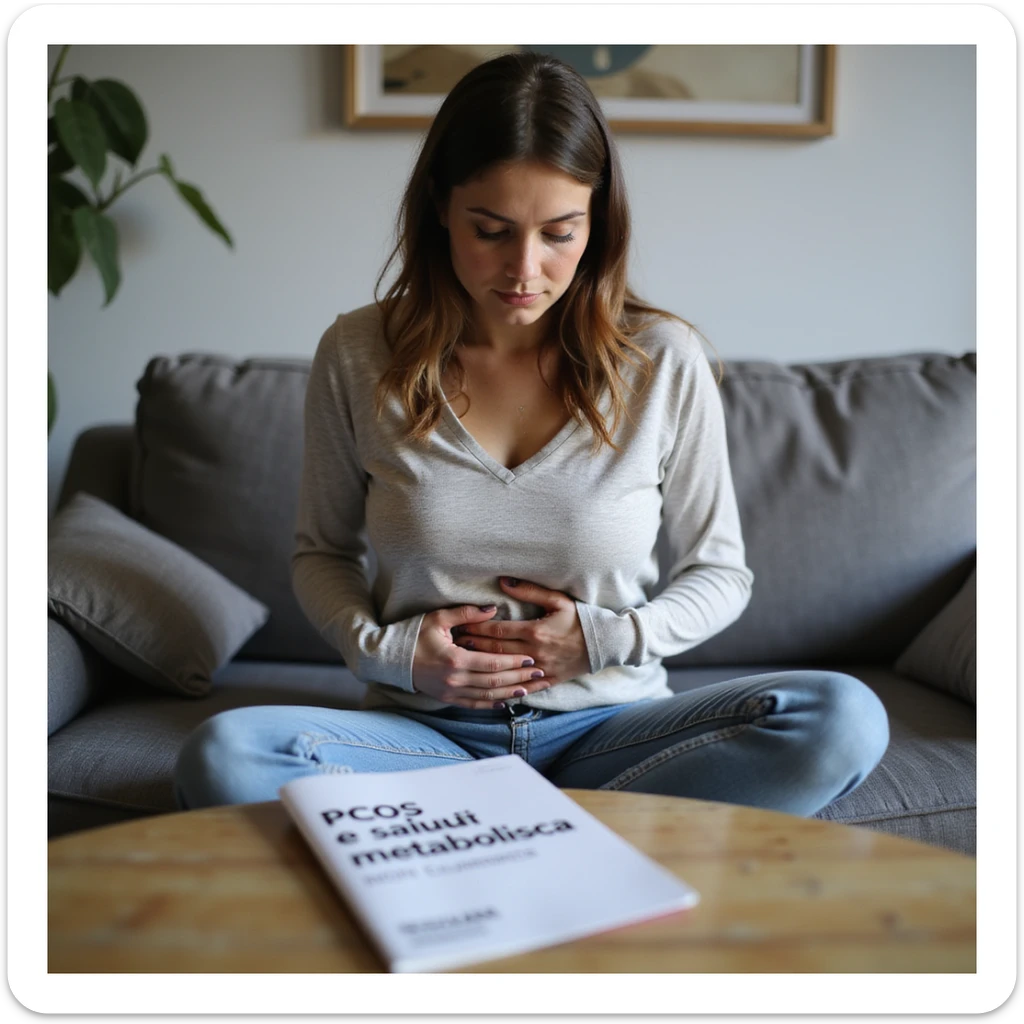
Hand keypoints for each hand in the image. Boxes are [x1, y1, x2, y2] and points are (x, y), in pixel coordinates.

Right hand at [412, 603, 551, 707]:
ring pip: (488, 696)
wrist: (391, 659)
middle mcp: (455, 679)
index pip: (493, 663)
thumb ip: (467, 613)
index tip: (532, 657)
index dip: (514, 661)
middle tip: (539, 672)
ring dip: (510, 692)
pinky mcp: (447, 699)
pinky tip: (505, 701)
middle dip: (519, 677)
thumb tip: (492, 609)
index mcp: (455, 659)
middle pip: (495, 681)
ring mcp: (451, 692)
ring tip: (529, 688)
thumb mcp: (438, 619)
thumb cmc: (414, 635)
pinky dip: (491, 704)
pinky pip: (474, 704)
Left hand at [452, 577, 590, 686]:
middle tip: (455, 642)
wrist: (604, 643)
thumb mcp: (558, 600)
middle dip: (473, 645)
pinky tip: (489, 683)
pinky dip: (504, 685)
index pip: (497, 630)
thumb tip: (504, 581)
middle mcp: (534, 651)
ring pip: (505, 668)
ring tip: (465, 659)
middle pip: (495, 649)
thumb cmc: (581, 618)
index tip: (460, 625)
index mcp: (535, 631)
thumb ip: (530, 591)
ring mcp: (540, 668)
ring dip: (483, 663)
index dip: (476, 628)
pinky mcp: (547, 680)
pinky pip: (521, 686)